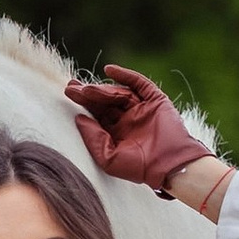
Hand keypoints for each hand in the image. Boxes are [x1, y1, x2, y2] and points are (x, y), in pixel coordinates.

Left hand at [66, 63, 220, 198]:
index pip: (97, 114)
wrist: (169, 165)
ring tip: (87, 89)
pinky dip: (126, 76)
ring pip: (119, 93)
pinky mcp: (155, 101)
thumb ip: (93, 138)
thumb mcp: (108, 157)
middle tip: (71, 86)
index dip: (83, 103)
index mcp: (117, 133)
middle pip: (105, 101)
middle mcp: (128, 119)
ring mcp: (142, 109)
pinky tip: (109, 70)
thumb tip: (79, 118)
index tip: (69, 93)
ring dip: (102, 89)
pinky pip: (139, 84)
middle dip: (88, 93)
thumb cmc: (139, 168)